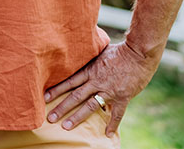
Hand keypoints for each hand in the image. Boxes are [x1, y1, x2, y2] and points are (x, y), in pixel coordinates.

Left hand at [44, 40, 159, 136]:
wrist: (139, 53)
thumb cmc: (119, 50)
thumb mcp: (100, 51)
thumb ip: (90, 57)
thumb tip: (79, 51)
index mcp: (90, 70)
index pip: (69, 81)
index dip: (57, 90)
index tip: (45, 98)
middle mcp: (96, 81)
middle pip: (75, 96)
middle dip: (62, 107)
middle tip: (50, 118)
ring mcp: (109, 90)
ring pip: (89, 106)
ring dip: (77, 117)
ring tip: (65, 126)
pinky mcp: (122, 97)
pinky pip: (116, 113)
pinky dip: (112, 124)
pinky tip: (107, 134)